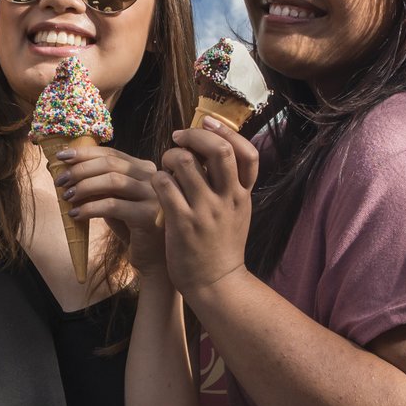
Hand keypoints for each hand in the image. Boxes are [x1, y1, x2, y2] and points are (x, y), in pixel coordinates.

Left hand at [56, 146, 166, 273]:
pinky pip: (113, 206)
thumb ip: (99, 183)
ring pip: (113, 181)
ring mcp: (154, 196)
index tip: (61, 156)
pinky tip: (76, 215)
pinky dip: (90, 208)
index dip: (84, 153)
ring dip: (84, 186)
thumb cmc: (130, 226)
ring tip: (67, 197)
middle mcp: (153, 178)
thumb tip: (65, 170)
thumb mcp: (115, 199)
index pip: (112, 153)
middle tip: (60, 181)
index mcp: (145, 169)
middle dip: (81, 170)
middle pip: (111, 164)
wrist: (151, 257)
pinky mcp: (148, 216)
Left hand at [153, 119, 258, 306]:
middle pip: (219, 150)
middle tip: (178, 137)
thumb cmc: (221, 244)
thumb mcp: (236, 212)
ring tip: (165, 166)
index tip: (207, 122)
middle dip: (195, 135)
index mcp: (243, 195)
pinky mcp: (182, 223)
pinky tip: (157, 184)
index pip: (247, 153)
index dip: (228, 132)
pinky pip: (164, 185)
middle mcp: (228, 199)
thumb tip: (214, 146)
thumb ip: (229, 183)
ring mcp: (206, 211)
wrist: (216, 283)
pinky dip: (157, 177)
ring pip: (185, 163)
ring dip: (170, 156)